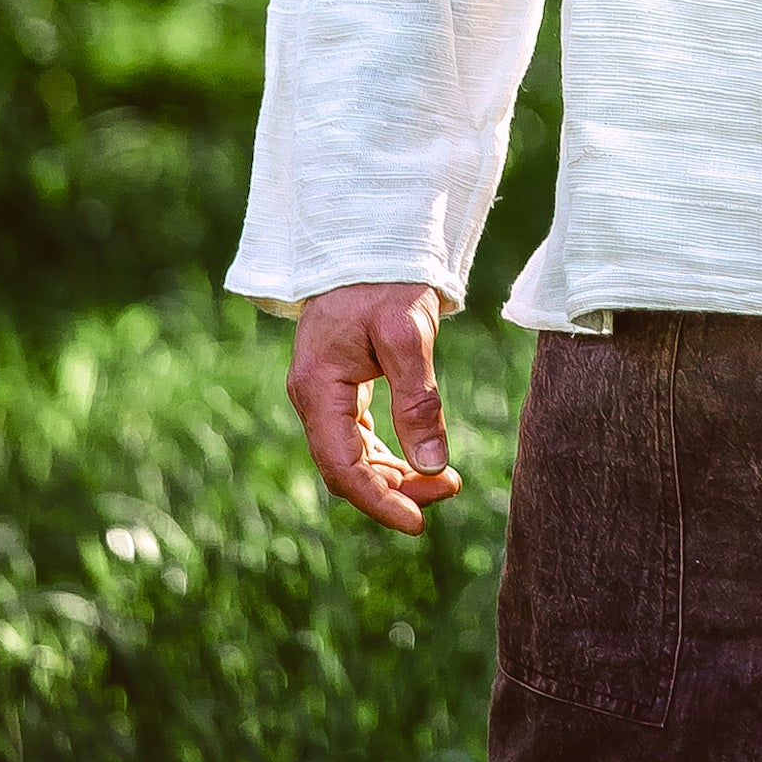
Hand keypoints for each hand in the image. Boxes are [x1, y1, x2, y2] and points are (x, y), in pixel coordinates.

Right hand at [286, 280, 462, 535]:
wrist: (370, 238)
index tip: (418, 523)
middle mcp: (312, 397)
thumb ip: (418, 400)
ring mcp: (324, 393)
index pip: (343, 467)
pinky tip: (421, 459)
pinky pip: (359, 435)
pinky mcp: (340, 386)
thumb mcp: (407, 335)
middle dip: (395, 489)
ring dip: (395, 474)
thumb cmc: (386, 280)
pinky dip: (389, 452)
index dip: (380, 501)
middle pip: (348, 467)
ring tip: (445, 480)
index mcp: (317, 388)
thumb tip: (432, 465)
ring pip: (353, 455)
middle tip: (449, 490)